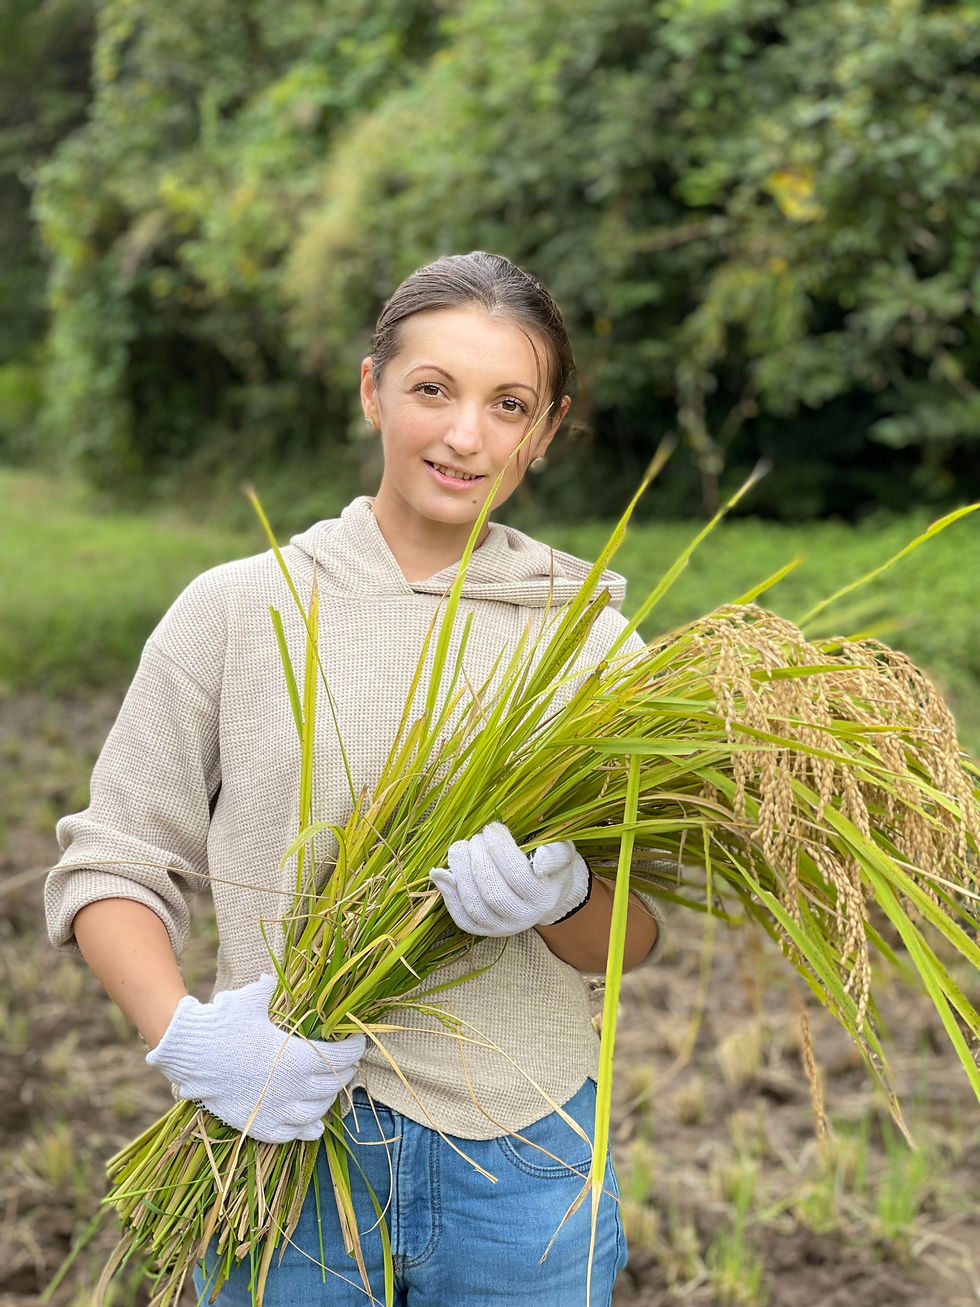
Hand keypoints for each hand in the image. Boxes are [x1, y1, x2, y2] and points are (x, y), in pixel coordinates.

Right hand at [145, 974, 364, 1142]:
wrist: (191, 1055)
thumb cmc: (223, 1024)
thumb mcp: (250, 1000)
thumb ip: (266, 990)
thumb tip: (268, 979)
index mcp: (298, 1057)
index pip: (340, 1057)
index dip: (353, 1049)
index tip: (356, 1042)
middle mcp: (293, 1087)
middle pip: (333, 1084)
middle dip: (343, 1071)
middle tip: (345, 1062)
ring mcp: (276, 1109)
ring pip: (317, 1110)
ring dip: (328, 1099)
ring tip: (330, 1088)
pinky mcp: (259, 1125)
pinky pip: (291, 1134)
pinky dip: (306, 1130)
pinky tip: (314, 1125)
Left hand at [430, 821, 591, 936]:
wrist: (543, 894)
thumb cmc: (549, 866)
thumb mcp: (562, 854)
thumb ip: (555, 854)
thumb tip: (539, 859)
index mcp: (543, 898)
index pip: (517, 875)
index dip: (500, 849)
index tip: (492, 828)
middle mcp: (524, 918)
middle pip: (493, 892)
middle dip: (478, 860)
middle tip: (476, 838)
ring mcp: (501, 928)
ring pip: (474, 905)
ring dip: (460, 873)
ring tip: (460, 848)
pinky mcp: (482, 930)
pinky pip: (461, 917)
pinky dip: (447, 894)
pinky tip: (440, 872)